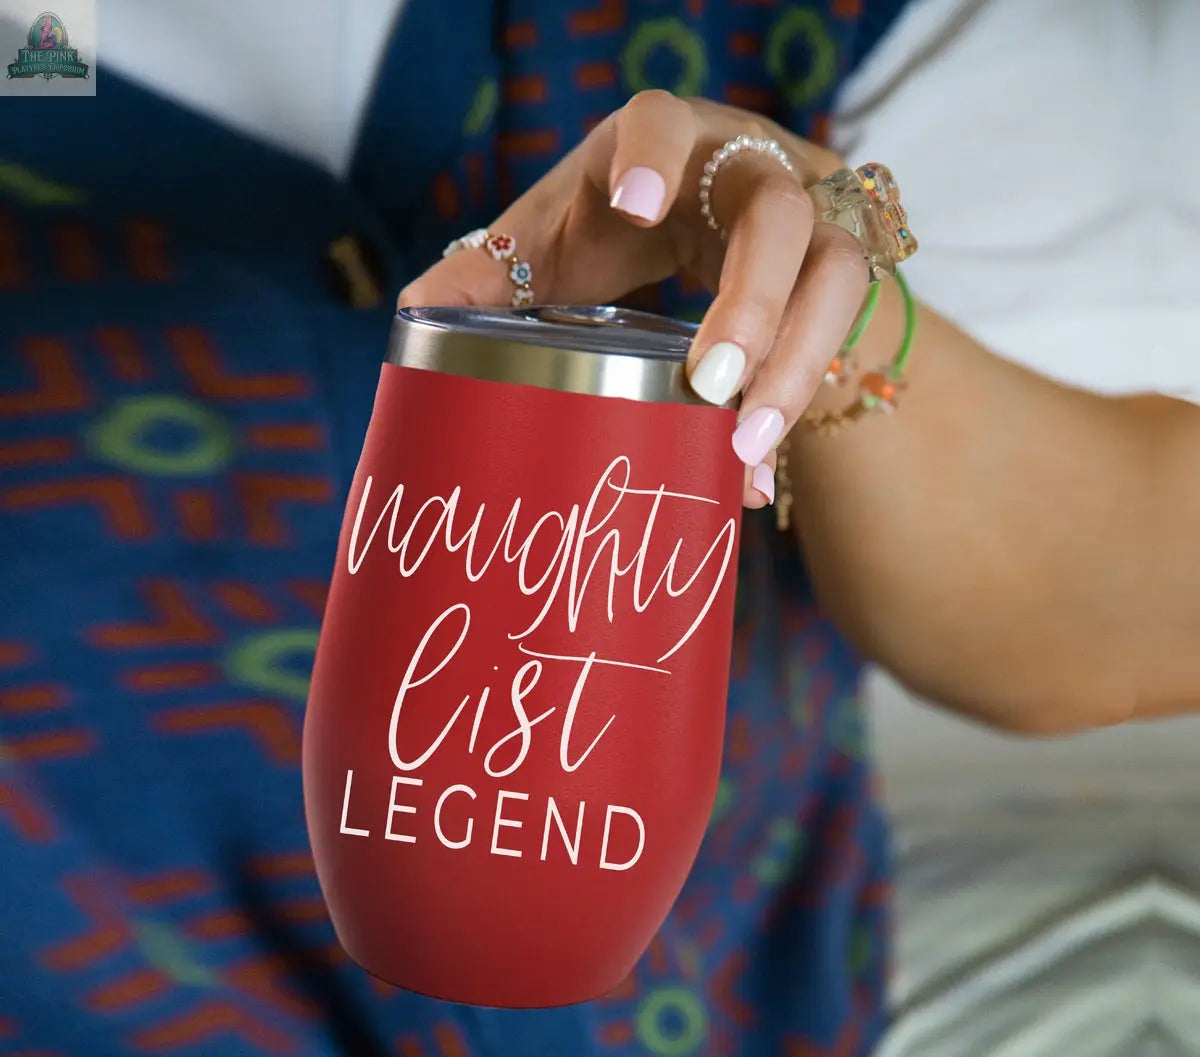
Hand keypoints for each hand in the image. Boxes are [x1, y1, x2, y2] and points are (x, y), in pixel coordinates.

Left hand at [398, 91, 870, 509]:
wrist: (707, 236)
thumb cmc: (615, 233)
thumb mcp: (551, 246)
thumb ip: (486, 278)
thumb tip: (413, 319)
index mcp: (662, 146)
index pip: (666, 122)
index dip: (658, 156)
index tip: (636, 207)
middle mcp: (746, 168)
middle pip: (776, 211)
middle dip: (752, 302)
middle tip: (710, 385)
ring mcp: (808, 217)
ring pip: (835, 273)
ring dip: (797, 364)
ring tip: (746, 447)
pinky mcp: (836, 273)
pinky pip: (843, 333)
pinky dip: (802, 404)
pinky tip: (759, 473)